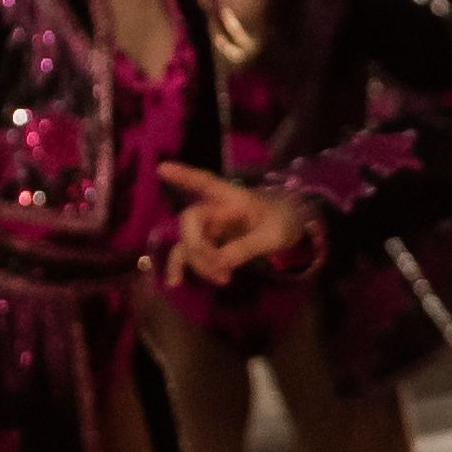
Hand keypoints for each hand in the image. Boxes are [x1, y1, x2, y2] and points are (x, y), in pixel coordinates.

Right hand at [161, 163, 325, 283]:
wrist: (289, 227)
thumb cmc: (281, 221)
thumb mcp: (272, 236)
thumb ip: (245, 247)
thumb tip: (218, 263)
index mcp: (232, 197)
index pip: (205, 183)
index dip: (184, 176)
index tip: (162, 168)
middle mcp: (214, 208)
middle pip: (190, 220)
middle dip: (198, 246)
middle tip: (221, 268)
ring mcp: (209, 226)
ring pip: (188, 241)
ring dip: (198, 263)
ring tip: (222, 280)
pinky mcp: (208, 242)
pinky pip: (189, 253)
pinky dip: (184, 266)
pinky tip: (176, 282)